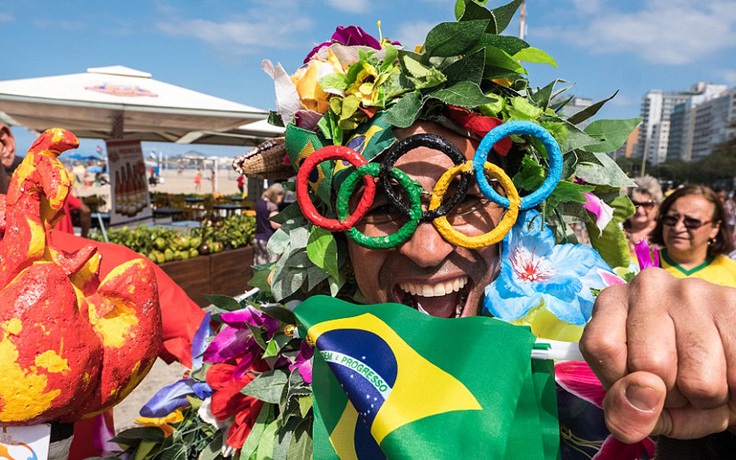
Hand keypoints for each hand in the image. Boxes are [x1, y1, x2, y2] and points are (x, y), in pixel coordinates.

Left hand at [580, 268, 735, 441]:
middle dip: (666, 394)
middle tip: (677, 380)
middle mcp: (647, 287)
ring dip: (703, 397)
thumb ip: (624, 412)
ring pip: (696, 379)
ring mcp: (692, 292)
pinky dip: (732, 389)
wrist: (730, 373)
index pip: (600, 345)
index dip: (620, 380)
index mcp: (612, 302)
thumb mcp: (639, 407)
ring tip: (704, 374)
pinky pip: (733, 378)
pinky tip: (726, 368)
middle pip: (648, 364)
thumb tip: (641, 396)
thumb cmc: (673, 384)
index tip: (635, 379)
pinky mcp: (733, 305)